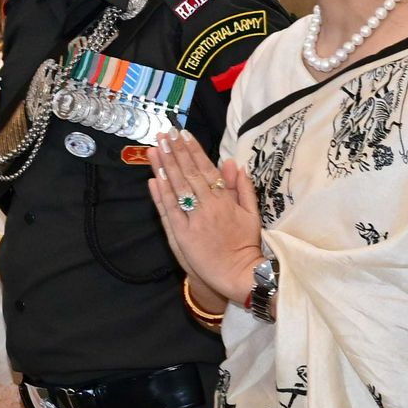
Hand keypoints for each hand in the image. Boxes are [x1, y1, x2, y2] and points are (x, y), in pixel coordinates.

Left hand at [148, 133, 262, 307]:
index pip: (207, 168)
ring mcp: (194, 219)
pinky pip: (171, 210)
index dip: (193, 150)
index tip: (183, 133)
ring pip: (178, 188)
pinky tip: (155, 178)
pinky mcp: (183, 234)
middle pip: (189, 173)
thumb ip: (244, 188)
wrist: (238, 273)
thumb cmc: (246, 244)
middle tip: (165, 133)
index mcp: (226, 199)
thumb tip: (235, 164)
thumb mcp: (252, 213)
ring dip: (165, 166)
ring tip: (155, 148)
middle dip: (176, 152)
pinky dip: (162, 194)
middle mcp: (209, 206)